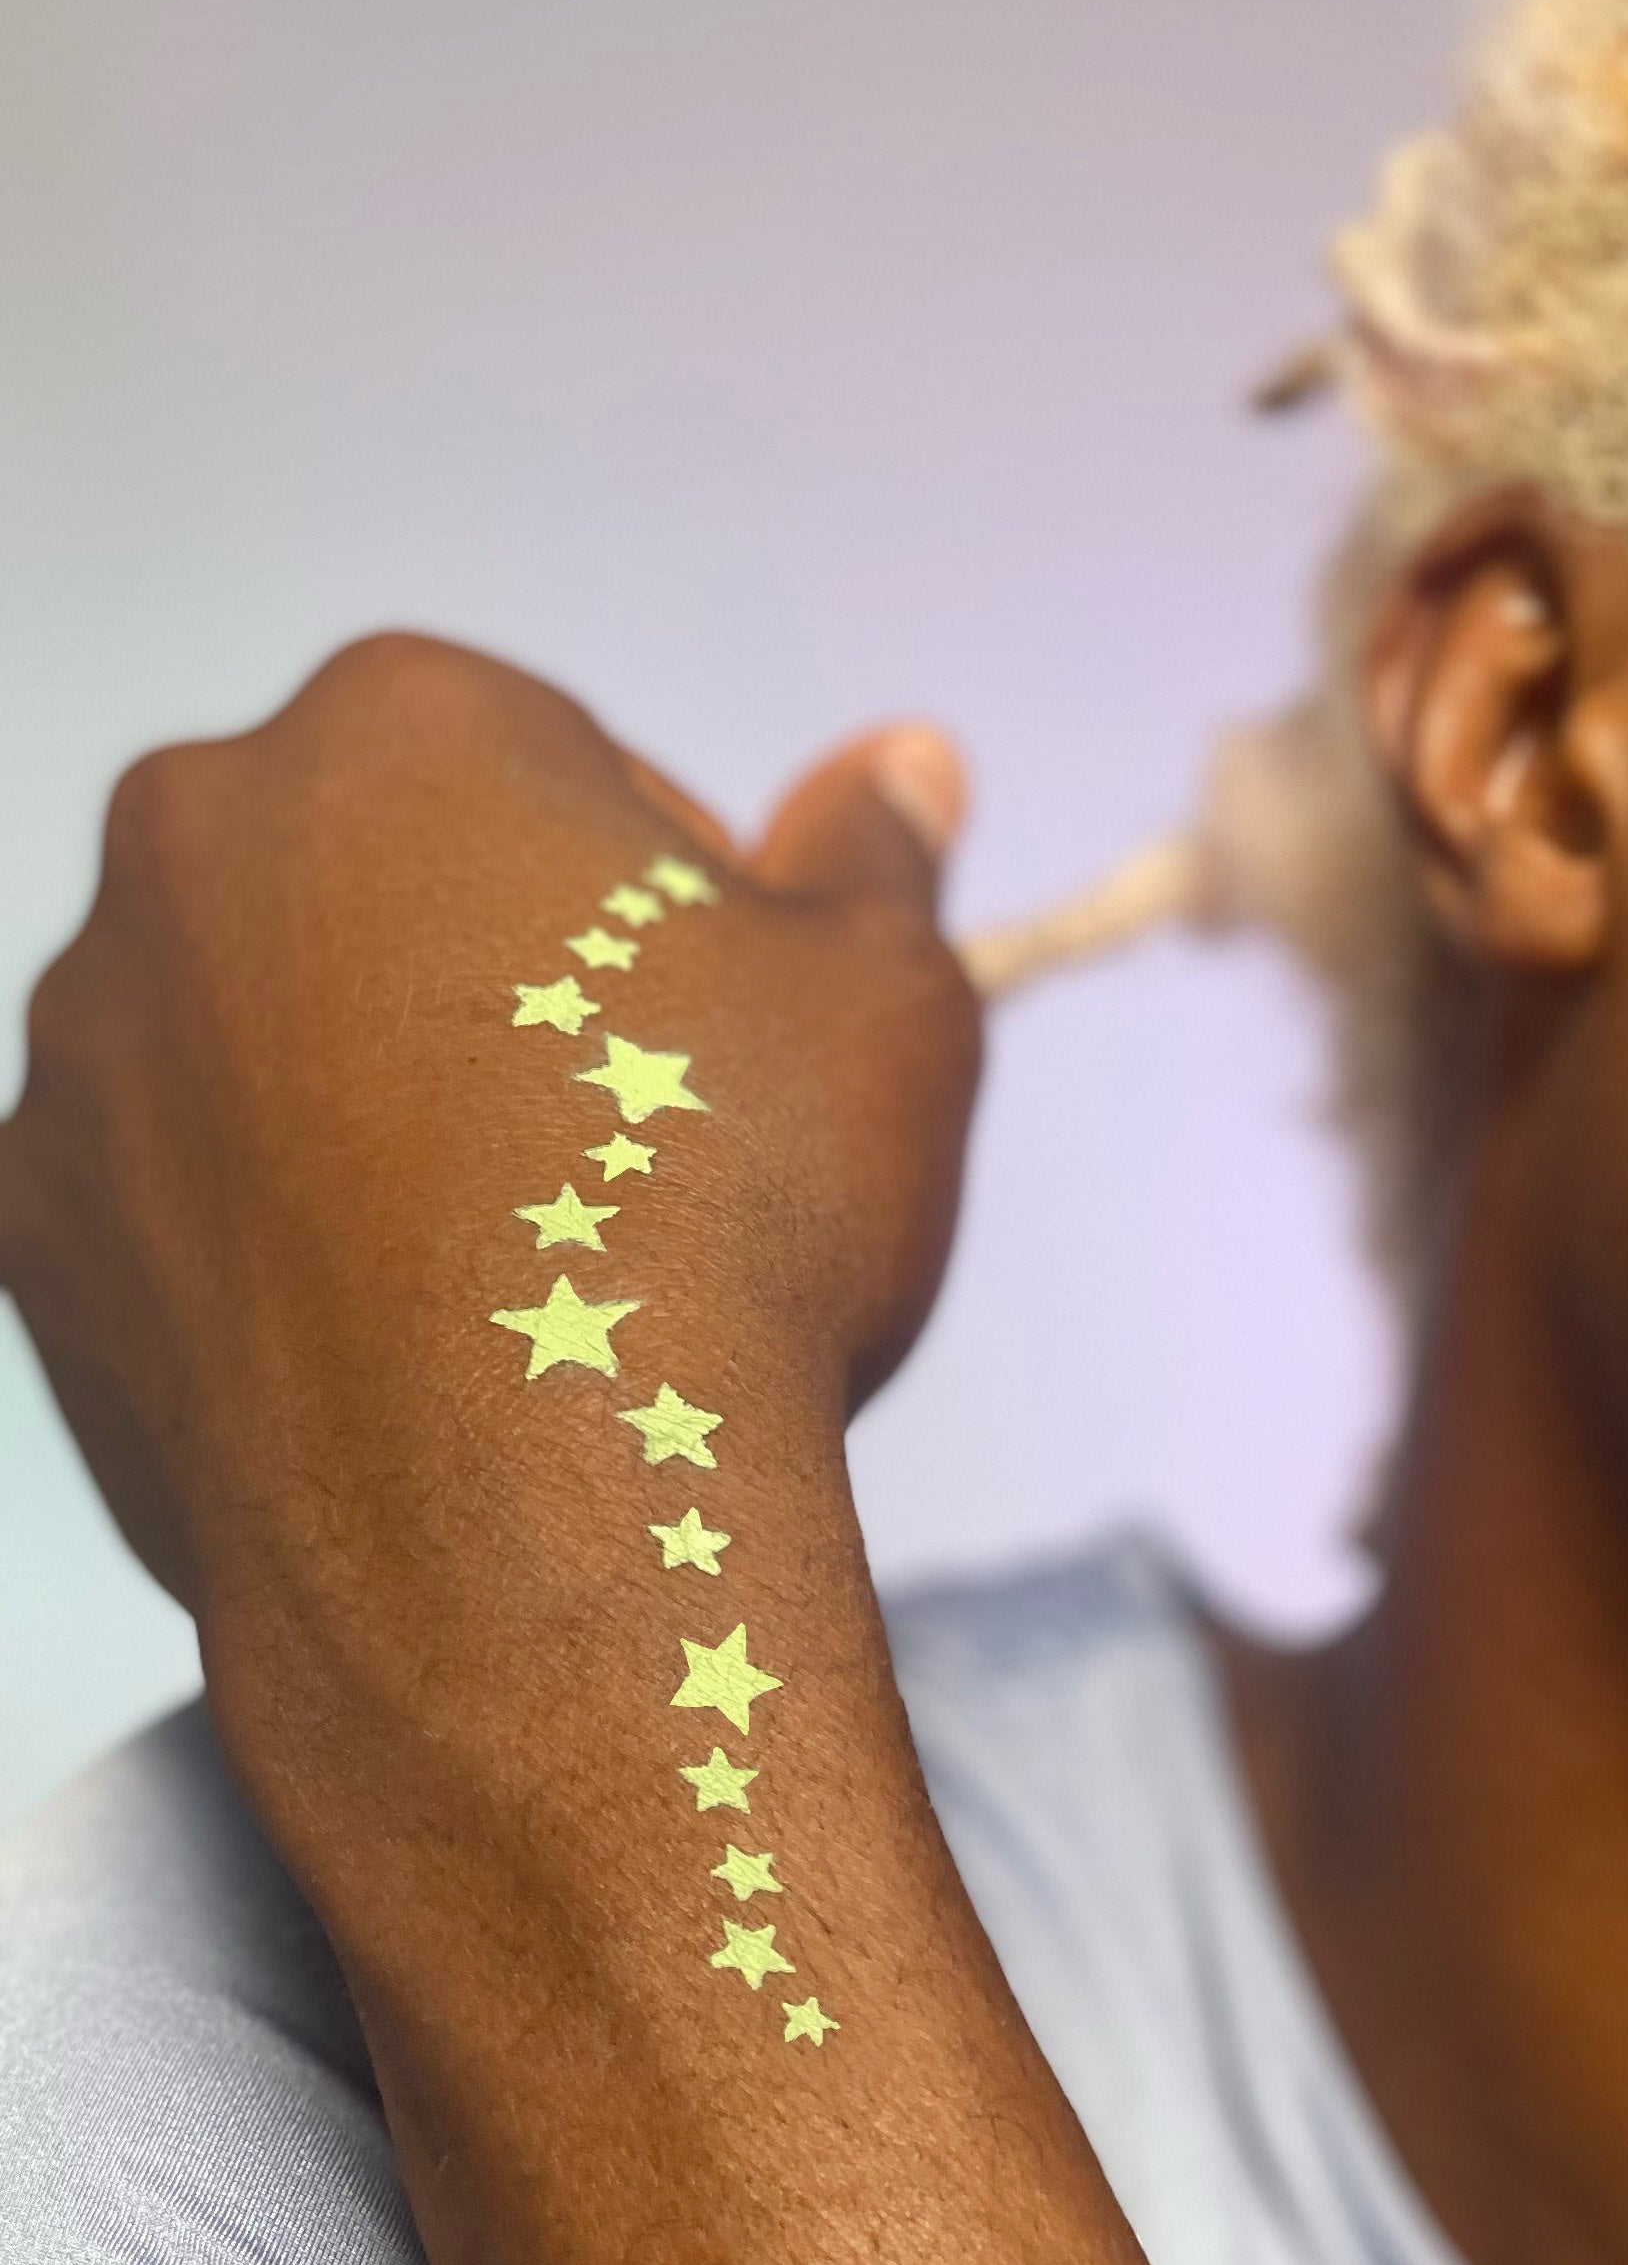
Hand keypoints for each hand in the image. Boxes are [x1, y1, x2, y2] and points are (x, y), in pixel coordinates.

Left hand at [0, 634, 978, 1633]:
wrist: (534, 1536)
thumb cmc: (724, 1223)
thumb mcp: (883, 1002)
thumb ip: (873, 857)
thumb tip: (903, 766)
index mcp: (400, 728)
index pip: (557, 765)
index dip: (673, 903)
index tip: (731, 1035)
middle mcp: (193, 849)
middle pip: (387, 892)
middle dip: (503, 992)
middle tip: (635, 1154)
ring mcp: (87, 1052)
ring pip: (269, 1049)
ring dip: (380, 1119)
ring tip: (521, 1275)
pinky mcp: (35, 1242)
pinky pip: (181, 1212)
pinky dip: (279, 1258)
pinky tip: (406, 1358)